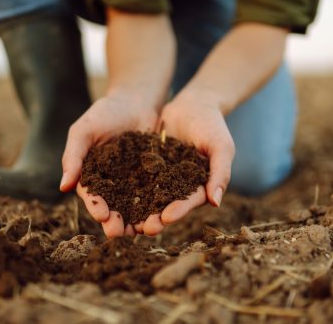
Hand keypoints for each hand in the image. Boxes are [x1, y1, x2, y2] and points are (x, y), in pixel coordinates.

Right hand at [59, 93, 157, 237]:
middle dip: (116, 222)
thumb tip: (63, 187)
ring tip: (143, 231)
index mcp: (92, 176)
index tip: (102, 215)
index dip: (96, 207)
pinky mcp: (155, 178)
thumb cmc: (104, 112)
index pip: (93, 196)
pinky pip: (157, 195)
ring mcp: (134, 182)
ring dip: (138, 221)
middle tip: (118, 233)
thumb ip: (74, 157)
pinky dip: (159, 207)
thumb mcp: (83, 131)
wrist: (136, 100)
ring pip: (136, 207)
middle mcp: (113, 184)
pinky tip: (164, 216)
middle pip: (114, 208)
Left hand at [132, 91, 234, 235]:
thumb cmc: (213, 124)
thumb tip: (215, 203)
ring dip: (137, 209)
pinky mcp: (147, 164)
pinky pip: (135, 177)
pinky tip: (111, 195)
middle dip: (154, 217)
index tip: (165, 219)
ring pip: (147, 195)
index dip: (178, 211)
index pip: (188, 202)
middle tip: (142, 229)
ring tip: (125, 220)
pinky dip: (124, 187)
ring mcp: (162, 175)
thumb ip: (220, 173)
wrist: (194, 102)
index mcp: (199, 186)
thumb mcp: (221, 146)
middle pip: (166, 205)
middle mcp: (179, 185)